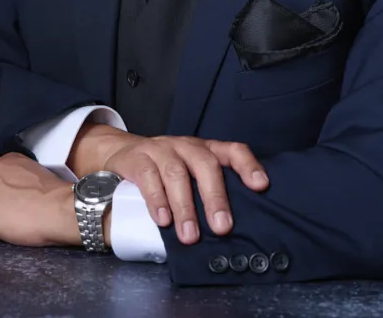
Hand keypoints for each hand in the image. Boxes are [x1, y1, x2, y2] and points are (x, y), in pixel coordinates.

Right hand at [70, 125, 268, 244]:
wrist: (122, 151)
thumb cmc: (165, 168)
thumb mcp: (190, 172)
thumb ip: (206, 190)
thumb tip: (229, 227)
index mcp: (205, 149)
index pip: (232, 150)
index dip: (248, 165)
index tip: (261, 186)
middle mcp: (186, 146)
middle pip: (205, 164)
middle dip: (215, 197)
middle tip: (222, 227)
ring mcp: (162, 150)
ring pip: (176, 174)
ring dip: (185, 208)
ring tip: (190, 236)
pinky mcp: (138, 158)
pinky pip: (148, 177)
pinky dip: (157, 200)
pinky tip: (162, 220)